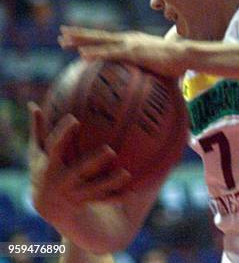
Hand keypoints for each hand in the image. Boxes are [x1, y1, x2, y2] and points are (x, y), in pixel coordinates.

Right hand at [28, 103, 131, 227]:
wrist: (49, 205)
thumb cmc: (45, 168)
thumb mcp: (38, 152)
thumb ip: (38, 130)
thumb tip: (32, 105)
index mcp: (50, 166)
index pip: (55, 148)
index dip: (63, 134)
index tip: (74, 119)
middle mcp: (63, 181)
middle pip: (79, 171)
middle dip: (93, 162)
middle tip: (110, 150)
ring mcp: (76, 194)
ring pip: (95, 190)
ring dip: (110, 182)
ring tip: (126, 173)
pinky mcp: (88, 202)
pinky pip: (105, 200)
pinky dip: (118, 197)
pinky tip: (133, 191)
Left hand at [58, 26, 187, 78]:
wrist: (186, 55)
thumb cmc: (176, 64)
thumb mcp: (157, 69)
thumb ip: (148, 76)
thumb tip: (147, 93)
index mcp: (133, 41)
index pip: (107, 38)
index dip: (91, 37)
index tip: (75, 37)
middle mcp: (129, 39)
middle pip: (99, 36)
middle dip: (79, 34)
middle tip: (61, 33)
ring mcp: (130, 44)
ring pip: (99, 41)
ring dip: (80, 41)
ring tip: (63, 40)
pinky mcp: (133, 52)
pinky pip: (109, 53)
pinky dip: (95, 53)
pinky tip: (81, 55)